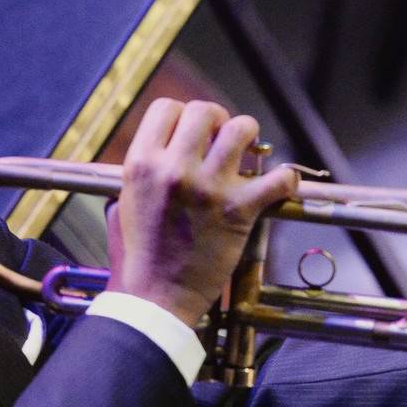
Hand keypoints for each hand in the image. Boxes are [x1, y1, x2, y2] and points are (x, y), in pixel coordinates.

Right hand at [105, 99, 297, 327]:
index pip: (167, 107)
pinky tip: (277, 185)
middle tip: (222, 140)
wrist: (155, 298)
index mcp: (141, 163)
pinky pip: (276, 177)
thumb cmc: (139, 256)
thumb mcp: (123, 202)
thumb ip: (141, 172)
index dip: (183, 115)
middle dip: (218, 121)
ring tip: (247, 154)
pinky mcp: (237, 211)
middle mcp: (174, 168)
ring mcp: (208, 188)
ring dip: (249, 138)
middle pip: (205, 111)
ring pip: (241, 130)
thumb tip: (159, 153)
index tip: (193, 132)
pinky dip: (284, 180)